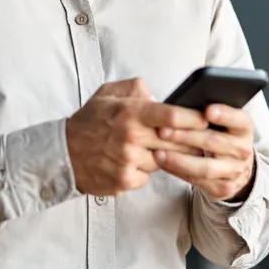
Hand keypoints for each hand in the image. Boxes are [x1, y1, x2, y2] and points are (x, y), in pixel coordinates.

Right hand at [66, 78, 209, 196]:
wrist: (63, 153)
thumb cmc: (88, 122)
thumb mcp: (108, 93)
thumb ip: (136, 88)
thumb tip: (160, 97)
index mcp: (129, 113)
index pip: (172, 115)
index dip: (193, 118)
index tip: (205, 118)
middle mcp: (130, 137)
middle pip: (175, 140)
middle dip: (189, 140)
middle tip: (199, 138)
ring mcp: (128, 161)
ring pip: (164, 160)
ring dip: (165, 156)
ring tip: (153, 147)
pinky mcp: (124, 181)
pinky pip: (149, 176)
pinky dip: (146, 170)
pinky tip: (134, 162)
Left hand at [154, 104, 256, 201]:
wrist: (233, 165)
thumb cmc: (219, 134)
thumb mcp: (221, 121)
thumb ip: (205, 111)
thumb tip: (178, 102)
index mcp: (244, 128)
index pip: (239, 119)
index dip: (224, 115)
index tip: (207, 110)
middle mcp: (243, 149)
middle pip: (214, 142)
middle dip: (186, 136)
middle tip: (163, 131)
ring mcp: (235, 170)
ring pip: (206, 167)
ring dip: (179, 160)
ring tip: (158, 153)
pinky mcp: (224, 188)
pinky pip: (198, 181)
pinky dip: (178, 172)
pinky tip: (164, 163)